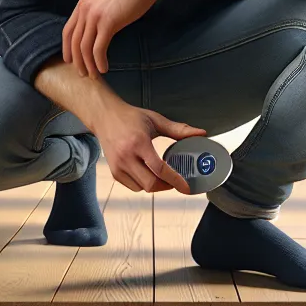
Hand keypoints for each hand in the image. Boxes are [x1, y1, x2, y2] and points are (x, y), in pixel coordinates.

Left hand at [63, 0, 161, 77]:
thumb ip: (99, 7)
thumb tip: (101, 21)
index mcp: (83, 3)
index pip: (68, 30)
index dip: (67, 47)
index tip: (70, 60)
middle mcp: (85, 9)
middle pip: (74, 41)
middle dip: (77, 61)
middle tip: (83, 74)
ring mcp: (95, 16)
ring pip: (84, 47)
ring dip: (88, 64)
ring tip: (94, 75)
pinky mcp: (109, 22)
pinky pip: (99, 48)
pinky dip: (99, 61)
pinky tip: (104, 68)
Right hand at [88, 100, 207, 193]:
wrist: (104, 116)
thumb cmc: (129, 117)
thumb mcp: (155, 120)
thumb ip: (178, 129)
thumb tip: (200, 133)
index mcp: (139, 142)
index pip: (159, 169)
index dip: (175, 180)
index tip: (185, 187)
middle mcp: (126, 156)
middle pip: (150, 184)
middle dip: (167, 186)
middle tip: (176, 181)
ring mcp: (118, 166)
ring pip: (142, 188)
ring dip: (155, 186)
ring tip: (163, 176)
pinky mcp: (114, 171)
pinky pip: (133, 187)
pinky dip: (143, 185)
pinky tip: (149, 174)